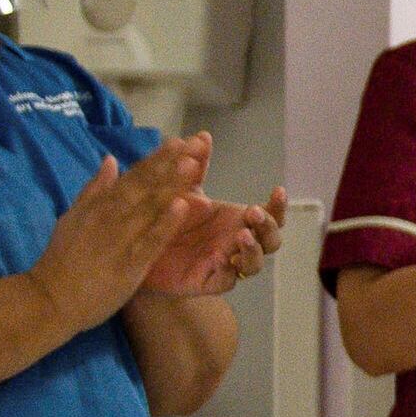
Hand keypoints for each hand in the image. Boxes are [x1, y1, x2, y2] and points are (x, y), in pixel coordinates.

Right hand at [31, 138, 203, 335]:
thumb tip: (111, 160)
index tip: (177, 142)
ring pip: (150, 208)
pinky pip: (151, 240)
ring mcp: (120, 239)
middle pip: (144, 186)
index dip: (156, 159)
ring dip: (171, 185)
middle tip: (192, 145)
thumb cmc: (62, 259)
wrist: (49, 298)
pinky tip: (182, 205)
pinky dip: (166, 222)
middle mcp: (110, 216)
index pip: (133, 177)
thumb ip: (94, 189)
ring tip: (192, 165)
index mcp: (100, 205)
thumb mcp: (73, 216)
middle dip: (169, 165)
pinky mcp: (129, 264)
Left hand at [144, 179, 291, 296]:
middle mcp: (237, 243)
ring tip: (242, 234)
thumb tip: (203, 135)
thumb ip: (194, 165)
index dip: (278, 206)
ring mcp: (227, 263)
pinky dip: (233, 269)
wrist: (137, 249)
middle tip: (253, 213)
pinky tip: (229, 259)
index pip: (270, 215)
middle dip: (268, 226)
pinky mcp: (210, 282)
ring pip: (256, 263)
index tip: (278, 190)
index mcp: (237, 220)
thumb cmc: (165, 217)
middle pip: (272, 240)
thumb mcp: (179, 188)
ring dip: (254, 249)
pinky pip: (230, 281)